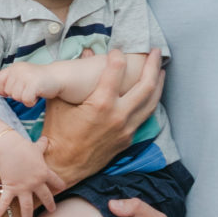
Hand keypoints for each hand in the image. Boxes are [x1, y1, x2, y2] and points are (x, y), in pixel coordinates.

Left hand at [0, 63, 45, 107]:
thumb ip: (10, 81)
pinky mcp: (34, 84)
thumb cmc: (38, 80)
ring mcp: (26, 76)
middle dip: (17, 96)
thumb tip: (0, 93)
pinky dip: (31, 102)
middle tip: (28, 90)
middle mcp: (18, 70)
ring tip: (33, 92)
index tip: (9, 93)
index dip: (1, 90)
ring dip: (25, 99)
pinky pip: (26, 100)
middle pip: (8, 91)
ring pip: (16, 97)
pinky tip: (36, 96)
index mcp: (14, 67)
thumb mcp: (22, 76)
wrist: (58, 77)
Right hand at [0, 133, 58, 216]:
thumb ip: (42, 145)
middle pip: (45, 196)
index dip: (60, 185)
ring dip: (28, 216)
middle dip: (49, 204)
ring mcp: (23, 187)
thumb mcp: (35, 147)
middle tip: (51, 211)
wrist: (9, 148)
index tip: (62, 188)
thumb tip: (46, 138)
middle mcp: (36, 183)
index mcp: (44, 172)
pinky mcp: (10, 188)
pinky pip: (5, 202)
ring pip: (27, 206)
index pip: (56, 180)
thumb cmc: (23, 147)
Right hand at [40, 52, 163, 186]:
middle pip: (146, 86)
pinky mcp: (127, 138)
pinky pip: (144, 116)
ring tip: (160, 69)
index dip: (118, 57)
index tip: (117, 50)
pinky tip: (151, 93)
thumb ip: (75, 76)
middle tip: (156, 51)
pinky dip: (150, 101)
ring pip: (151, 102)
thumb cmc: (57, 133)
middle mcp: (118, 116)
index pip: (117, 70)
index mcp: (100, 104)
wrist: (63, 166)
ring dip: (158, 83)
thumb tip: (87, 52)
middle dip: (152, 65)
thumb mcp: (59, 101)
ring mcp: (126, 129)